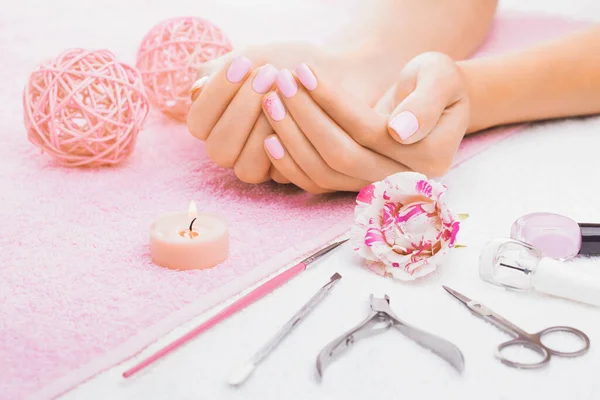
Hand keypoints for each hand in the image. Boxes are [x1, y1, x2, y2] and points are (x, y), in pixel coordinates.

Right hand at [186, 43, 341, 184]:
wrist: (327, 70)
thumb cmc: (281, 62)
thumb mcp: (246, 59)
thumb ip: (217, 72)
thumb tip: (197, 91)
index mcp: (211, 125)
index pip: (199, 122)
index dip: (218, 95)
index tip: (244, 63)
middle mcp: (230, 150)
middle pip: (220, 149)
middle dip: (243, 110)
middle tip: (267, 74)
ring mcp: (256, 166)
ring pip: (247, 168)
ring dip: (265, 128)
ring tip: (285, 90)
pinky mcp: (286, 175)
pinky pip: (282, 172)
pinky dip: (291, 140)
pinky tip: (304, 108)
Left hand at [260, 52, 468, 191]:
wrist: (432, 106)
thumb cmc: (436, 84)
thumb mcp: (442, 78)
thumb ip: (427, 102)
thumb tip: (400, 131)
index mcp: (429, 155)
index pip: (368, 130)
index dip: (332, 102)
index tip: (303, 71)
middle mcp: (401, 179)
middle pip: (341, 156)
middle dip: (305, 119)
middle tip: (279, 85)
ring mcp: (376, 187)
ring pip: (325, 173)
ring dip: (292, 139)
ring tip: (271, 102)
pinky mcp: (355, 188)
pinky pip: (318, 184)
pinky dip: (291, 165)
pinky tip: (269, 138)